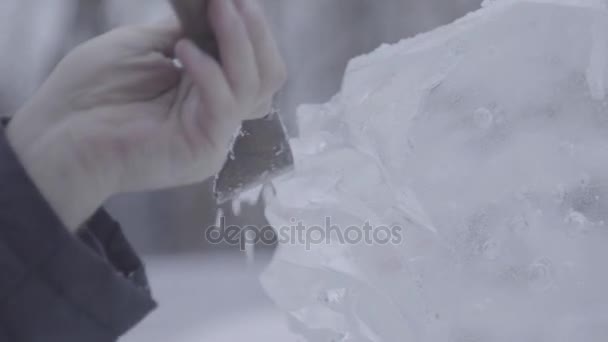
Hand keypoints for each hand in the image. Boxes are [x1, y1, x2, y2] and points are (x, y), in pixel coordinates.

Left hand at [6, 0, 286, 230]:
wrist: (60, 135)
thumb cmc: (93, 90)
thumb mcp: (145, 45)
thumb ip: (186, 30)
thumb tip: (216, 2)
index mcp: (207, 89)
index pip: (253, 61)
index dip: (250, 29)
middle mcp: (218, 111)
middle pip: (268, 75)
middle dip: (256, 33)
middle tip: (235, 2)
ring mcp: (215, 132)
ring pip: (255, 86)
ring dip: (239, 42)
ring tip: (219, 9)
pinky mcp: (205, 148)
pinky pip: (224, 105)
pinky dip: (209, 72)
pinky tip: (183, 50)